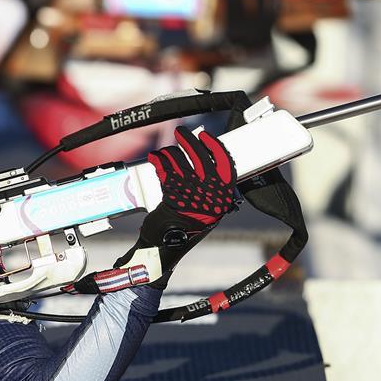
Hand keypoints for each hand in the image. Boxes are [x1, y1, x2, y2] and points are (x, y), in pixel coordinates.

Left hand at [117, 126, 237, 287]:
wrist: (166, 247)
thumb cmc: (184, 227)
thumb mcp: (204, 209)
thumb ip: (206, 188)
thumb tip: (200, 160)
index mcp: (222, 197)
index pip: (225, 164)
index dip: (215, 147)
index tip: (207, 136)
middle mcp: (211, 195)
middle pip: (201, 157)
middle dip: (189, 141)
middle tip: (181, 132)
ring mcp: (192, 195)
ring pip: (181, 161)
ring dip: (171, 151)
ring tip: (166, 150)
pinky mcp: (172, 195)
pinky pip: (166, 171)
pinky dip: (159, 161)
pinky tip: (155, 158)